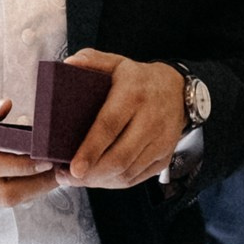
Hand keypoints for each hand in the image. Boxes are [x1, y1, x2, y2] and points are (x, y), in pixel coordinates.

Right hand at [0, 88, 61, 205]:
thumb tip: (6, 106)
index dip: (21, 164)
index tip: (46, 156)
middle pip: (4, 193)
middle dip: (37, 185)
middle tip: (62, 169)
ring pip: (3, 199)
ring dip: (33, 189)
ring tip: (57, 172)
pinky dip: (20, 187)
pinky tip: (37, 173)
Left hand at [62, 50, 186, 189]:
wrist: (178, 90)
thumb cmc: (138, 80)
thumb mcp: (116, 63)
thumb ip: (91, 60)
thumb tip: (68, 65)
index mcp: (134, 95)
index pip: (110, 126)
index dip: (91, 149)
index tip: (74, 167)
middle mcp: (151, 120)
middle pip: (119, 157)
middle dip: (90, 173)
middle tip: (65, 176)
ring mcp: (161, 142)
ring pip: (127, 172)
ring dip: (99, 181)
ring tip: (77, 179)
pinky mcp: (164, 157)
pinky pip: (137, 179)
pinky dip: (114, 183)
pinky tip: (98, 178)